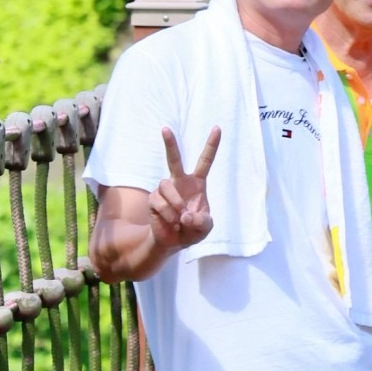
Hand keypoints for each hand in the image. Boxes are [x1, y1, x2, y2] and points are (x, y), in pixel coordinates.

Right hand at [148, 127, 219, 251]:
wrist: (173, 242)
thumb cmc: (192, 229)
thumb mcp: (204, 227)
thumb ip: (201, 221)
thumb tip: (185, 215)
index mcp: (197, 183)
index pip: (205, 161)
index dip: (211, 145)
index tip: (217, 128)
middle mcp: (180, 182)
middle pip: (174, 159)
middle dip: (170, 144)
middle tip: (165, 129)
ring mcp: (165, 190)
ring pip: (166, 184)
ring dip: (175, 203)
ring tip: (179, 218)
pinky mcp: (153, 199)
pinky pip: (160, 202)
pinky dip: (169, 214)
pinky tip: (172, 221)